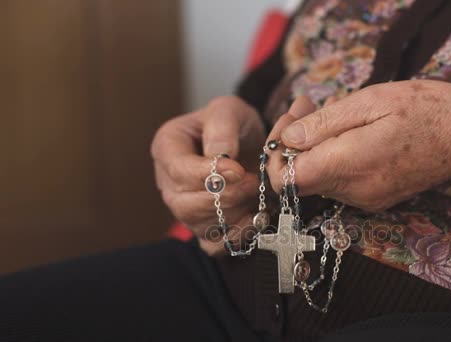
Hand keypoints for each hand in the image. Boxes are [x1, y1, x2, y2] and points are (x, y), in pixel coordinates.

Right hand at [151, 96, 264, 254]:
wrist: (251, 142)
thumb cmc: (234, 124)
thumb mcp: (228, 110)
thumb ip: (222, 127)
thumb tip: (220, 155)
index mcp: (168, 149)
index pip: (178, 170)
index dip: (208, 174)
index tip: (238, 169)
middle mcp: (170, 183)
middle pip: (184, 204)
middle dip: (224, 197)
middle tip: (253, 183)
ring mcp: (185, 209)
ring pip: (199, 226)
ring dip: (234, 214)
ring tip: (257, 194)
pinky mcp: (205, 227)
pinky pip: (214, 244)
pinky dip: (237, 235)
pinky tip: (255, 216)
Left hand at [266, 80, 450, 211]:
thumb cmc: (427, 110)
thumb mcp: (372, 101)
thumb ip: (324, 124)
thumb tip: (287, 140)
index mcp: (350, 165)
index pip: (286, 181)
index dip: (275, 155)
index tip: (289, 123)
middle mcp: (354, 191)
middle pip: (299, 180)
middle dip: (292, 144)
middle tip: (305, 106)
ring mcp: (366, 199)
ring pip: (318, 180)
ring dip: (312, 149)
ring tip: (326, 112)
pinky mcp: (376, 199)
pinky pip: (339, 182)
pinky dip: (332, 159)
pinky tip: (345, 132)